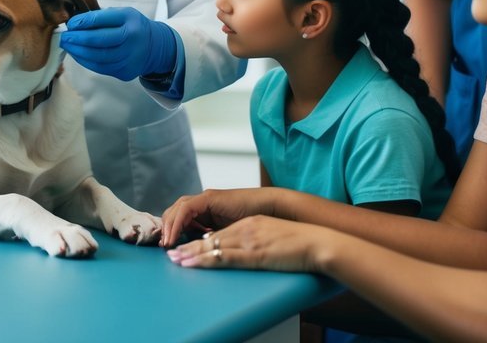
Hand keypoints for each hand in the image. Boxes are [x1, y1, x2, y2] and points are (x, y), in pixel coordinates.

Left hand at [59, 7, 177, 81]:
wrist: (154, 47)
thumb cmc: (132, 27)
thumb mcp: (122, 15)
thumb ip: (100, 18)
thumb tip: (74, 25)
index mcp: (130, 20)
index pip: (102, 20)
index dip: (83, 22)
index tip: (70, 24)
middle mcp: (132, 39)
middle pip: (99, 41)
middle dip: (77, 39)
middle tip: (64, 37)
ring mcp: (129, 58)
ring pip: (97, 57)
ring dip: (78, 52)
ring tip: (67, 46)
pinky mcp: (125, 72)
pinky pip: (100, 68)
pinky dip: (85, 61)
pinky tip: (77, 55)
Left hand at [160, 188, 275, 247]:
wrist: (270, 210)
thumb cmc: (254, 226)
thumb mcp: (226, 236)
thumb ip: (212, 240)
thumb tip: (199, 252)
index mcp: (206, 212)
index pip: (180, 218)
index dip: (171, 232)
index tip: (167, 248)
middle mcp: (203, 203)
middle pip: (175, 211)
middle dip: (166, 228)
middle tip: (163, 247)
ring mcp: (206, 198)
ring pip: (178, 208)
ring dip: (170, 226)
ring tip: (167, 243)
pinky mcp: (210, 197)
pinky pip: (187, 207)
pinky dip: (178, 221)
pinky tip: (175, 235)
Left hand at [165, 215, 334, 273]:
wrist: (316, 242)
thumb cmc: (299, 242)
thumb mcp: (272, 234)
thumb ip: (256, 237)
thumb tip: (244, 249)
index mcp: (250, 223)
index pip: (218, 230)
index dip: (199, 238)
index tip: (185, 245)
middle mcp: (245, 228)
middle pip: (209, 235)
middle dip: (187, 243)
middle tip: (170, 250)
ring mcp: (247, 239)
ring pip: (211, 245)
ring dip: (189, 252)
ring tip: (174, 258)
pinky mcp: (253, 252)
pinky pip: (222, 256)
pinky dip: (203, 260)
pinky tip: (191, 262)